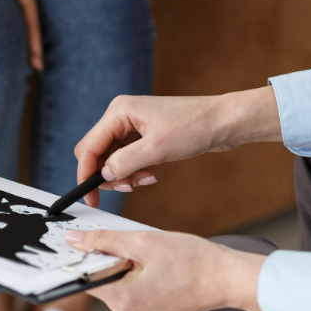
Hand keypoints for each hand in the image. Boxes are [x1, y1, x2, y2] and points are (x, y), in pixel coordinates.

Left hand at [0, 0, 42, 70]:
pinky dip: (6, 28)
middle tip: (35, 70)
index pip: (29, 9)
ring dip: (20, 38)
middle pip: (27, 18)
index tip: (35, 54)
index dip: (32, 32)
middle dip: (31, 43)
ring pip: (17, 17)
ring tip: (21, 64)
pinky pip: (5, 11)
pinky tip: (1, 42)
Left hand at [66, 229, 264, 310]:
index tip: (83, 238)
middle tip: (130, 240)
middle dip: (108, 256)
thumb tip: (74, 240)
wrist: (227, 279)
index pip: (84, 277)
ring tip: (149, 252)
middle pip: (100, 279)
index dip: (81, 255)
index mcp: (122, 301)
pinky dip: (135, 272)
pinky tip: (154, 262)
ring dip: (123, 263)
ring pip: (116, 282)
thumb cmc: (192, 260)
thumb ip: (105, 240)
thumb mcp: (143, 242)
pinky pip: (131, 289)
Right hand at [74, 88, 281, 206]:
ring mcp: (133, 125)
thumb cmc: (195, 126)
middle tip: (127, 188)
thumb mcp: (157, 149)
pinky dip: (135, 171)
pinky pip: (127, 158)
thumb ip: (125, 163)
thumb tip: (103, 175)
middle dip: (107, 175)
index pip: (89, 147)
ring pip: (112, 158)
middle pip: (97, 153)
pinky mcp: (144, 135)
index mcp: (119, 112)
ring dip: (124, 175)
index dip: (86, 174)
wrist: (225, 121)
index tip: (90, 198)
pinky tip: (152, 175)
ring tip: (146, 180)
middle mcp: (122, 116)